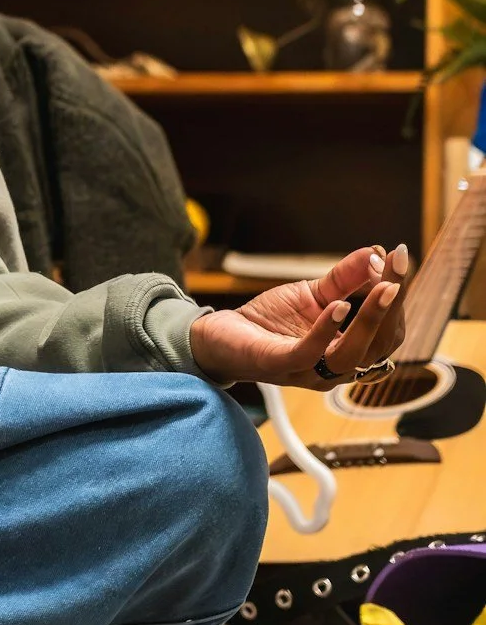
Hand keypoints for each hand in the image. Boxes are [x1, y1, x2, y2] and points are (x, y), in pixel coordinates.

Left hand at [189, 242, 407, 388]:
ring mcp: (310, 371)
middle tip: (397, 266)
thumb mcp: (313, 293)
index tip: (401, 258)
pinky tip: (337, 306)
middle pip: (379, 345)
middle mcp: (337, 369)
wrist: (223, 336)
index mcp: (350, 352)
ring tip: (382, 286)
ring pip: (352, 355)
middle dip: (392, 305)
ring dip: (371, 319)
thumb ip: (345, 278)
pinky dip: (325, 330)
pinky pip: (309, 353)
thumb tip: (376, 253)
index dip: (398, 298)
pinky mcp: (280, 365)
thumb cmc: (272, 320)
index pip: (388, 333)